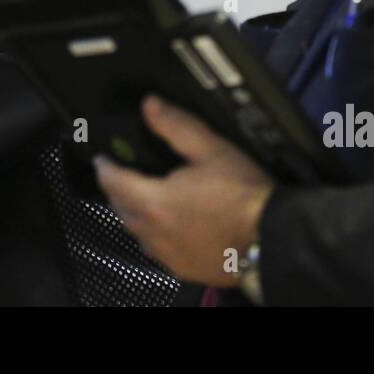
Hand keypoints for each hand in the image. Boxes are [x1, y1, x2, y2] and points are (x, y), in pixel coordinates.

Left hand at [94, 95, 275, 287]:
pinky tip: (163, 226)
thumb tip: (150, 106)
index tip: (102, 159)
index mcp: (155, 202)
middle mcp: (154, 232)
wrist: (271, 239)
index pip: (114, 182)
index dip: (105, 167)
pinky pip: (154, 251)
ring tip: (138, 198)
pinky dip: (151, 235)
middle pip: (120, 209)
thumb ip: (177, 126)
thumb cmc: (244, 196)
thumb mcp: (211, 150)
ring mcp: (167, 254)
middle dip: (115, 190)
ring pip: (135, 232)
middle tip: (118, 175)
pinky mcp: (182, 268)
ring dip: (131, 213)